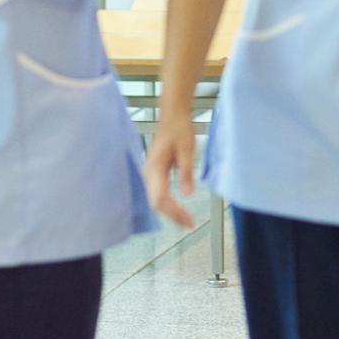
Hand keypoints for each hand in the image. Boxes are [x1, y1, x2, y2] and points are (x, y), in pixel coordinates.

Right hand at [144, 113, 197, 228]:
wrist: (173, 114)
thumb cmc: (179, 128)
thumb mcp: (186, 149)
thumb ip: (186, 172)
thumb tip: (188, 194)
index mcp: (155, 168)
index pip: (161, 198)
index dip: (174, 212)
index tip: (189, 220)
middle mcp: (149, 173)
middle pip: (157, 203)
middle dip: (173, 215)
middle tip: (190, 224)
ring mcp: (150, 173)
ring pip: (157, 199)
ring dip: (171, 211)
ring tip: (186, 221)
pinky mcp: (155, 172)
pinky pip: (159, 193)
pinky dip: (169, 203)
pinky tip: (179, 209)